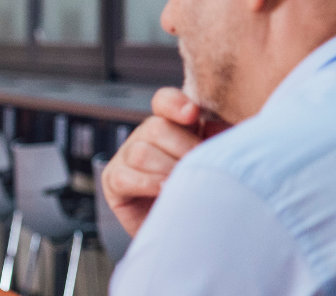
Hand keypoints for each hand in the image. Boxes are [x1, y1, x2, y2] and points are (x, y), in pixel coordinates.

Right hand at [100, 87, 228, 236]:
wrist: (190, 233)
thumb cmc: (207, 194)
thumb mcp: (219, 162)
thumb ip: (221, 140)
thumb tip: (217, 126)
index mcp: (175, 126)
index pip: (165, 102)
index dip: (174, 104)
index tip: (191, 114)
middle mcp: (147, 137)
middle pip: (155, 127)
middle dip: (181, 148)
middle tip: (200, 168)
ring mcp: (127, 157)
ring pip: (140, 152)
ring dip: (166, 169)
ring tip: (182, 184)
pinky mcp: (114, 181)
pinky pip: (125, 177)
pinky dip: (148, 183)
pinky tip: (165, 190)